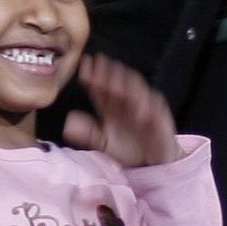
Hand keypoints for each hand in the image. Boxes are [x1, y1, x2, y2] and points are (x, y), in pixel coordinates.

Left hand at [60, 56, 183, 169]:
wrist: (150, 162)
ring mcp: (144, 106)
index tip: (82, 68)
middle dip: (108, 73)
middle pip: (117, 83)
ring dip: (127, 84)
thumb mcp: (103, 142)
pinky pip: (153, 110)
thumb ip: (87, 133)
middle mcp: (128, 101)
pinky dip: (146, 108)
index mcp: (112, 104)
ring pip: (136, 91)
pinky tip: (138, 108)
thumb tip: (68, 124)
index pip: (101, 87)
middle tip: (98, 64)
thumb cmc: (126, 147)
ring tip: (115, 79)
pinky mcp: (158, 117)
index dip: (93, 76)